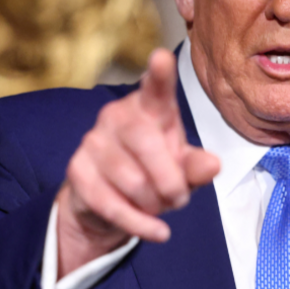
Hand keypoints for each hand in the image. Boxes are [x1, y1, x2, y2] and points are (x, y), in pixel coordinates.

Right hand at [55, 49, 219, 277]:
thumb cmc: (153, 172)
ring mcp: (93, 141)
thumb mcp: (182, 168)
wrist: (107, 201)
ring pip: (132, 181)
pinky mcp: (77, 170)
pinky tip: (157, 231)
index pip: (155, 88)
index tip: (162, 57)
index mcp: (149, 107)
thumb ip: (196, 166)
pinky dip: (140, 224)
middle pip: (147, 145)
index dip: (160, 74)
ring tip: (161, 207)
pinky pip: (112, 204)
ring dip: (155, 204)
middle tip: (180, 199)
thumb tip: (212, 164)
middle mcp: (117, 116)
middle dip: (170, 181)